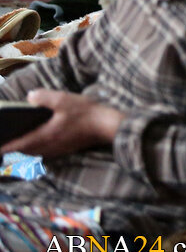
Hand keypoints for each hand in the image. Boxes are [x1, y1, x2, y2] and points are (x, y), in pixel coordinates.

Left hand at [5, 89, 123, 158]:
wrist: (108, 125)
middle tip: (4, 147)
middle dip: (12, 151)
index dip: (4, 148)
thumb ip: (43, 98)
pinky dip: (36, 151)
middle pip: (24, 153)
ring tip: (16, 146)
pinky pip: (44, 153)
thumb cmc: (86, 113)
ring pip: (34, 154)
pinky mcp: (66, 149)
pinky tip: (38, 144)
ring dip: (23, 152)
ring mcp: (58, 149)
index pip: (17, 145)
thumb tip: (29, 97)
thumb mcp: (64, 100)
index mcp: (44, 136)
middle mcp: (49, 146)